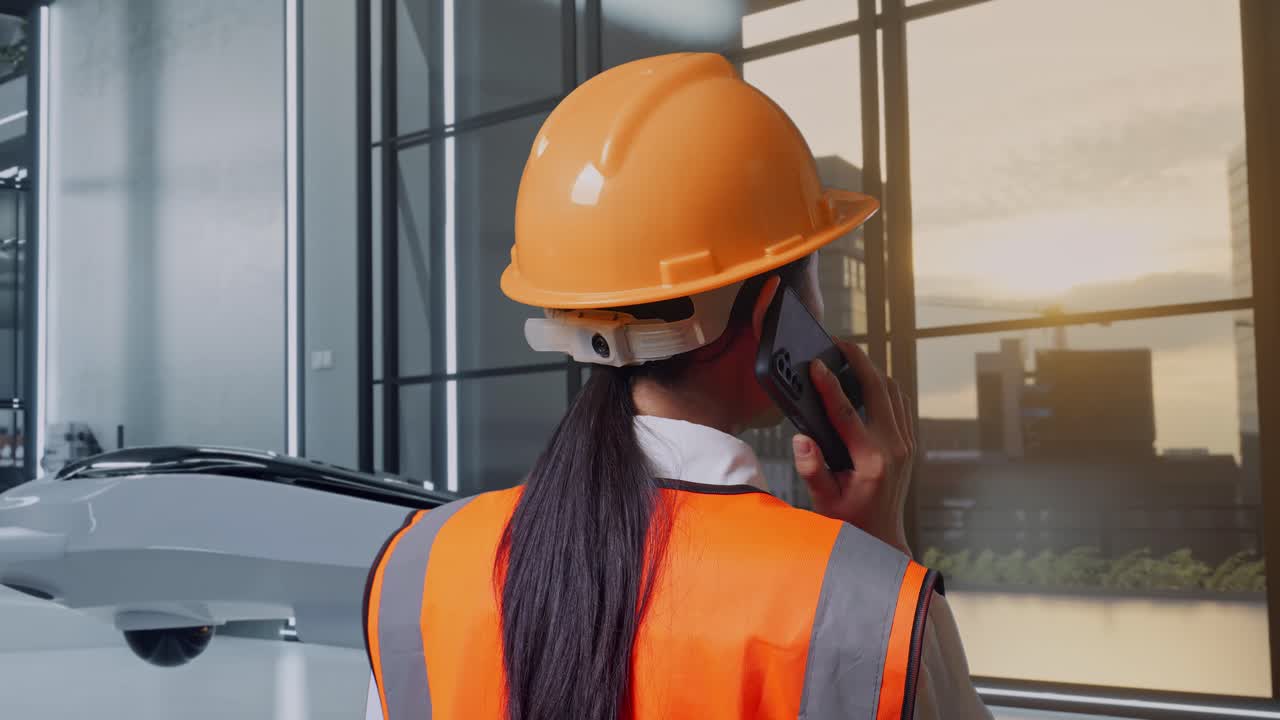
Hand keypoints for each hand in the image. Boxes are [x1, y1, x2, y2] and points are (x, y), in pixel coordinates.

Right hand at [790, 340, 916, 556]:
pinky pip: (899, 404)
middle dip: (859, 362)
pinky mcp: (908, 444)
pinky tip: (865, 381)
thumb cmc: (848, 522)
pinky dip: (883, 386)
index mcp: (871, 461)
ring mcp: (905, 444)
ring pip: (893, 392)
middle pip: (879, 389)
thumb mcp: (824, 500)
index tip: (816, 365)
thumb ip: (812, 469)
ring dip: (872, 371)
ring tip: (849, 357)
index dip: (828, 386)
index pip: (847, 413)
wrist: (881, 539)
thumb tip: (802, 439)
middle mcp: (894, 448)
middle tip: (838, 344)